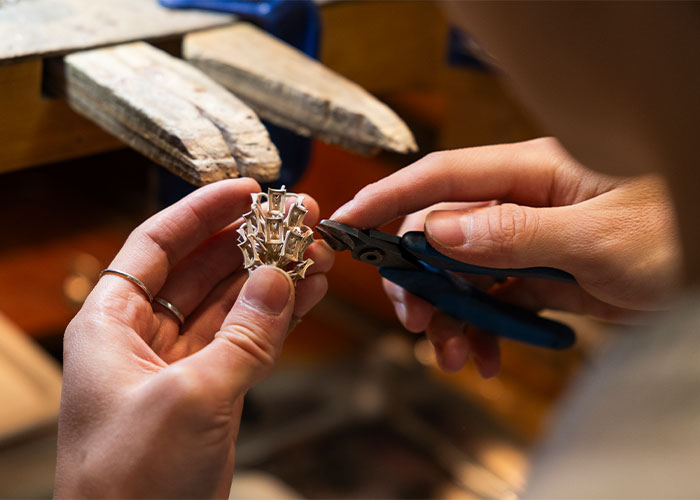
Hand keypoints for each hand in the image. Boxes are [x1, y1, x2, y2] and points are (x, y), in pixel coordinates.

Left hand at [54, 179, 332, 497]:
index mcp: (112, 324)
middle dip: (251, 242)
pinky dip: (279, 317)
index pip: (157, 245)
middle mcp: (144, 338)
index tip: (248, 189)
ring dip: (273, 277)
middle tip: (299, 218)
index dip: (202, 212)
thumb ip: (243, 336)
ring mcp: (183, 365)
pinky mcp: (213, 392)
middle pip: (202, 270)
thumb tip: (278, 279)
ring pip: (233, 304)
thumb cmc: (130, 485)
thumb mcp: (190, 398)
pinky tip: (309, 293)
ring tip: (316, 252)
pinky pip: (249, 340)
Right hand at [333, 138, 680, 376]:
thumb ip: (516, 233)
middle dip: (418, 278)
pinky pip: (491, 300)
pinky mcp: (539, 276)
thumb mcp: (600, 238)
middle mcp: (522, 204)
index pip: (443, 178)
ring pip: (461, 274)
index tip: (346, 222)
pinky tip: (485, 357)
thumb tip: (439, 231)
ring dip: (449, 315)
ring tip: (456, 355)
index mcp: (533, 174)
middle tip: (416, 320)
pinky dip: (481, 330)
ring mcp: (528, 241)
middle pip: (441, 233)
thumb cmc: (679, 235)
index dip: (389, 197)